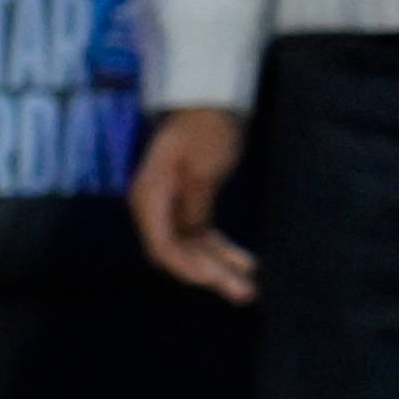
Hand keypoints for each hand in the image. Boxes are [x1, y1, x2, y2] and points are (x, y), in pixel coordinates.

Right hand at [129, 105, 254, 302]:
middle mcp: (153, 209)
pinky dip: (222, 252)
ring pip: (191, 251)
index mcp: (149, 197)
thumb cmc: (204, 128)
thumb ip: (196, 203)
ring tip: (249, 289)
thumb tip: (192, 237)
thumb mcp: (204, 164)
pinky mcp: (188, 208)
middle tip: (243, 294)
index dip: (187, 268)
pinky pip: (202, 238)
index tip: (216, 280)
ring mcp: (170, 211)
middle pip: (177, 253)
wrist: (206, 104)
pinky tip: (247, 264)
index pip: (162, 245)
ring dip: (219, 270)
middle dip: (209, 275)